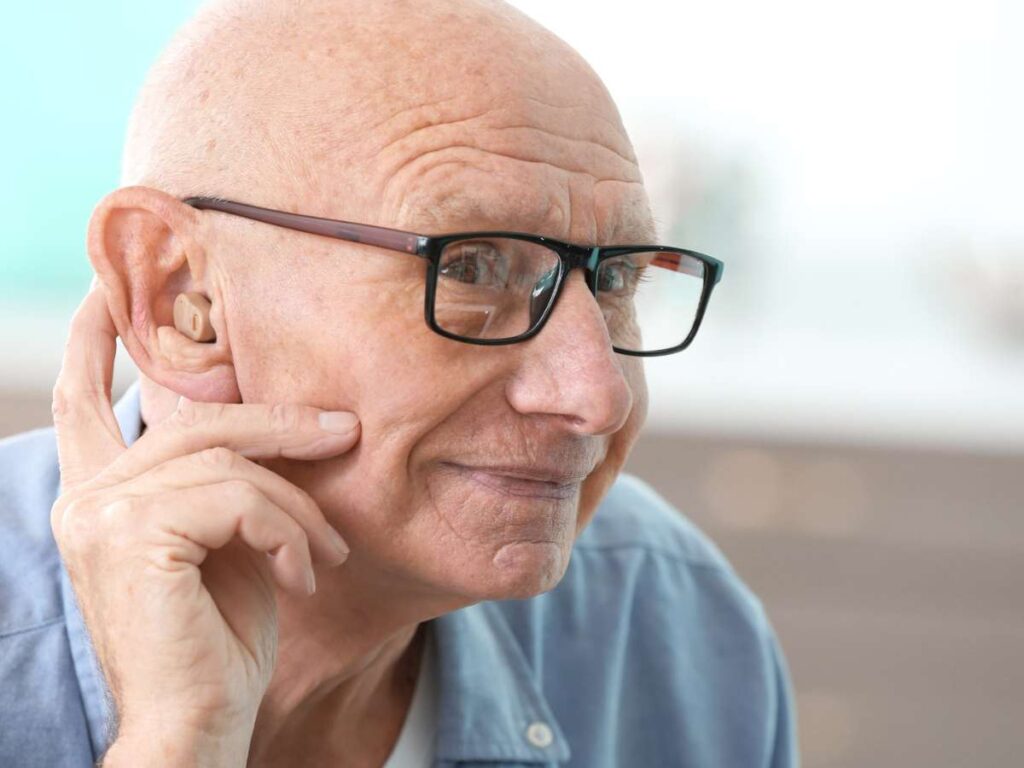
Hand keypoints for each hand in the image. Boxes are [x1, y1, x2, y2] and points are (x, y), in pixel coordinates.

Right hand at [49, 285, 358, 764]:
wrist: (201, 722)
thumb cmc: (221, 639)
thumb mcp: (230, 542)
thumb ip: (231, 481)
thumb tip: (289, 421)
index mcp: (102, 496)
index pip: (84, 402)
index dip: (92, 342)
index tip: (104, 292)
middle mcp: (87, 497)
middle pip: (196, 419)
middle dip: (280, 423)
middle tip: (344, 431)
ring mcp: (102, 512)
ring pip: (228, 458)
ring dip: (298, 504)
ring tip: (328, 553)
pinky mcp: (132, 533)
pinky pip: (239, 496)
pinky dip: (288, 531)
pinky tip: (303, 576)